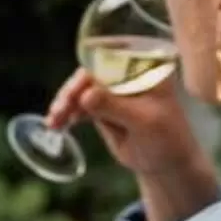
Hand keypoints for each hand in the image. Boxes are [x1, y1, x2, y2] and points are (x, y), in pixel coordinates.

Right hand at [44, 69, 220, 220]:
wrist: (166, 163)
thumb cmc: (166, 138)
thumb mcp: (144, 121)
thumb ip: (115, 106)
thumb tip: (85, 95)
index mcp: (145, 67)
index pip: (112, 56)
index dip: (90, 66)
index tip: (77, 86)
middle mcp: (126, 73)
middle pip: (91, 73)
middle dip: (72, 90)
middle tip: (61, 109)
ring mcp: (111, 90)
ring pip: (80, 89)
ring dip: (65, 103)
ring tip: (54, 122)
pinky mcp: (100, 106)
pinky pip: (78, 105)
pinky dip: (67, 114)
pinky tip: (56, 125)